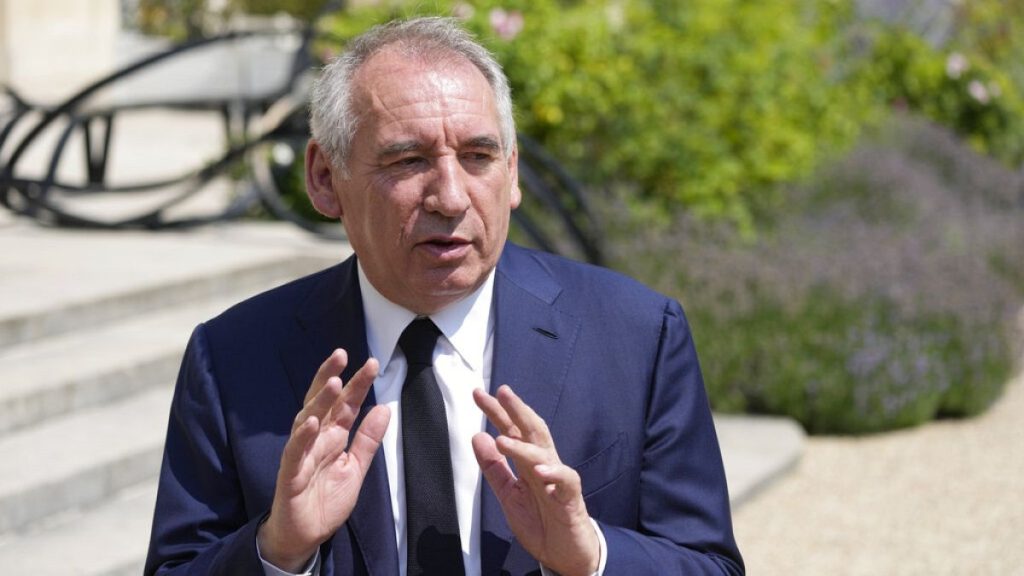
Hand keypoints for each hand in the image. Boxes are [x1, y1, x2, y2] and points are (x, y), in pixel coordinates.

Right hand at [258, 349, 388, 571]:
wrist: (305, 535)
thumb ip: (368, 439)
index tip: (372, 363)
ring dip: (318, 400)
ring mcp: (301, 453)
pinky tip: (311, 421)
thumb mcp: (356, 468)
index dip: (357, 384)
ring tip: (332, 381)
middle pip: (322, 402)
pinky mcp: (289, 473)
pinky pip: (295, 451)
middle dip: (330, 376)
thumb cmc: (326, 499)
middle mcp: (316, 438)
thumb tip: (384, 407)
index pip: (345, 404)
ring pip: (307, 419)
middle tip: (342, 353)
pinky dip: (302, 436)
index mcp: (333, 436)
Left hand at [472, 385, 599, 575]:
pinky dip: (554, 474)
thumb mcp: (509, 495)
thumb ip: (494, 468)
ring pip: (544, 454)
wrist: (565, 555)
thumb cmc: (542, 523)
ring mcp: (558, 480)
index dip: (497, 413)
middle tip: (502, 392)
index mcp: (528, 464)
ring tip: (503, 440)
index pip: (512, 431)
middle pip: (532, 432)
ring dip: (524, 446)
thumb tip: (478, 437)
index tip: (479, 395)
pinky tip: (540, 470)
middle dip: (517, 411)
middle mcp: (544, 466)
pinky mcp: (571, 498)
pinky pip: (566, 481)